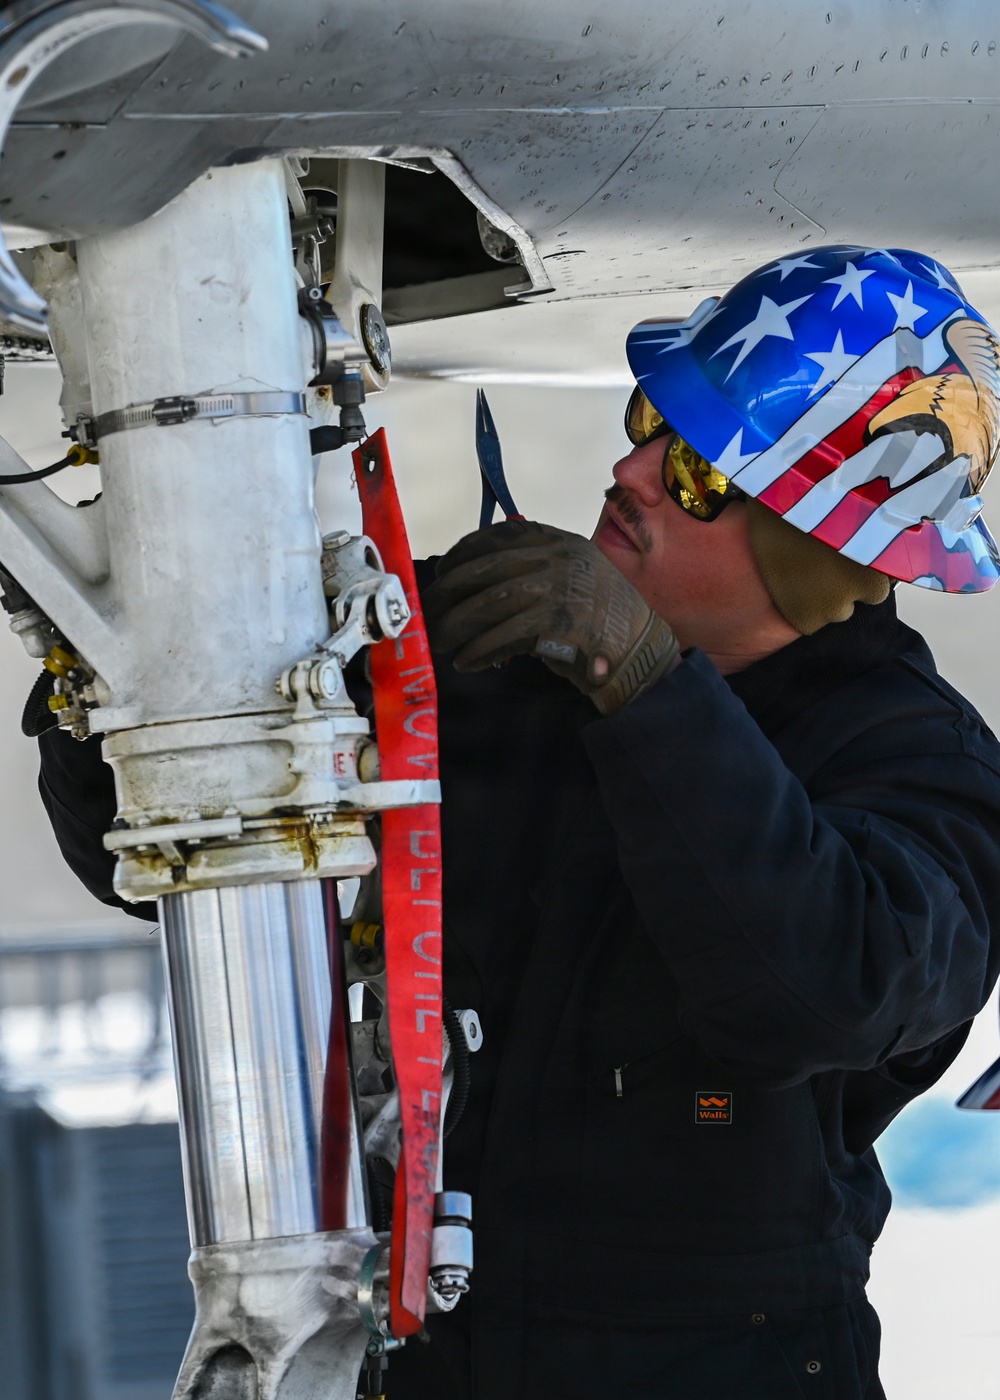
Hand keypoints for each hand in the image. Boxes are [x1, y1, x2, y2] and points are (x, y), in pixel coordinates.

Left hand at [423, 520, 680, 713]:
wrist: (642, 653)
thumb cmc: (601, 623)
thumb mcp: (572, 581)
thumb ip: (534, 573)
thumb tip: (475, 584)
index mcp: (561, 543)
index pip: (500, 537)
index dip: (464, 554)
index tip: (442, 572)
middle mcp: (560, 559)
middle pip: (487, 569)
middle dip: (450, 593)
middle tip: (428, 612)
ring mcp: (561, 589)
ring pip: (491, 602)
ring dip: (458, 625)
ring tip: (438, 641)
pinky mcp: (559, 624)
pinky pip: (505, 636)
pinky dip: (480, 650)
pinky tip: (465, 661)